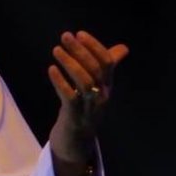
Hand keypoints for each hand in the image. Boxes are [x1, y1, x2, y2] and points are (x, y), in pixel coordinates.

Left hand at [47, 30, 128, 161]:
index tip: (79, 33)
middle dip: (81, 50)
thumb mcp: (98, 87)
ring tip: (56, 50)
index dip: (94, 46)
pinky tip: (52, 69)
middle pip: (95, 69)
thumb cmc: (86, 108)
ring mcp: (90, 106)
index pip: (107, 62)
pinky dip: (60, 81)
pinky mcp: (75, 116)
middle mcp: (102, 95)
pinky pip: (70, 97)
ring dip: (70, 63)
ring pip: (84, 81)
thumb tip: (123, 48)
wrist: (78, 142)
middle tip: (65, 36)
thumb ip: (108, 67)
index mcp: (108, 85)